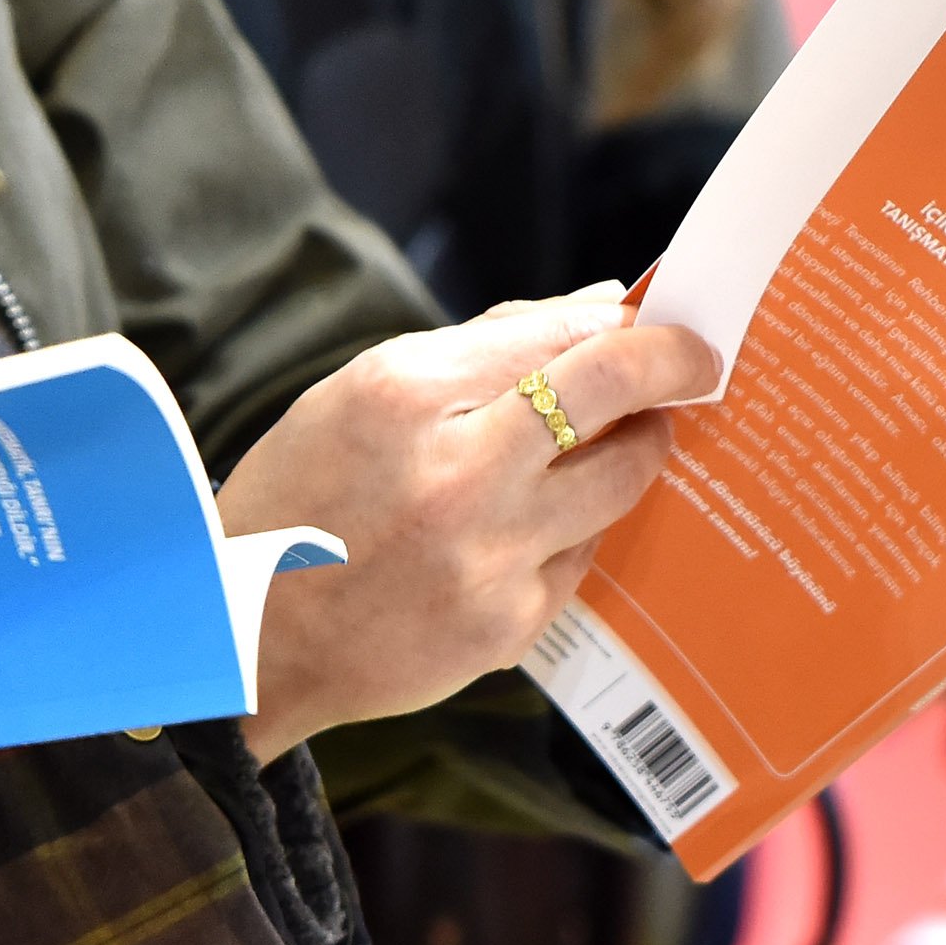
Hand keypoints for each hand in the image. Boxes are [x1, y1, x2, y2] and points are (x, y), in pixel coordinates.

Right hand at [219, 294, 718, 761]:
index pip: (559, 336)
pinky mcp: (508, 628)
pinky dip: (580, 526)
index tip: (660, 318)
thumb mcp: (363, 391)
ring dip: (639, 448)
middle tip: (699, 360)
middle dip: (672, 367)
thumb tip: (597, 307)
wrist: (247, 637)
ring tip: (629, 435)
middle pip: (611, 396)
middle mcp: (454, 474)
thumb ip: (483, 346)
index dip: (626, 323)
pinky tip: (550, 517)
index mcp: (403, 394)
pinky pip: (583, 556)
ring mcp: (488, 558)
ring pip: (620, 483)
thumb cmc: (303, 495)